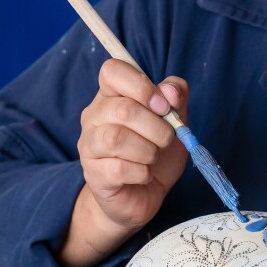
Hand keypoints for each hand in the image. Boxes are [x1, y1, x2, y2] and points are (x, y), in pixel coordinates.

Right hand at [78, 59, 189, 230]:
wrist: (143, 195)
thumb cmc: (155, 153)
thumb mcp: (174, 122)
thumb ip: (176, 98)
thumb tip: (170, 90)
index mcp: (111, 96)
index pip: (111, 71)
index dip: (141, 85)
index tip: (163, 105)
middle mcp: (94, 117)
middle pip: (123, 109)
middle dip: (156, 127)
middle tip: (166, 139)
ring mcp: (89, 146)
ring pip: (116, 138)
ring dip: (148, 150)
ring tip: (154, 157)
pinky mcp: (94, 174)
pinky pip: (119, 168)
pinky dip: (142, 172)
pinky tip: (145, 175)